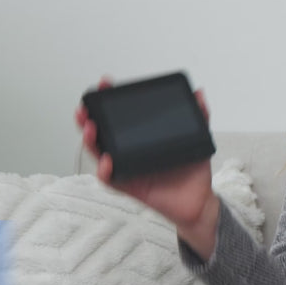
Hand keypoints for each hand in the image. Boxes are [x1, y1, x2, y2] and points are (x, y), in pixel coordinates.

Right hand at [76, 77, 219, 257]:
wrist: (199, 200)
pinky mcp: (129, 187)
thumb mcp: (197, 139)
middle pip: (101, 132)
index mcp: (140, 138)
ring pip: (99, 153)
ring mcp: (127, 169)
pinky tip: (107, 159)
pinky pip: (111, 179)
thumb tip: (199, 94)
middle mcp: (129, 151)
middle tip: (86, 106)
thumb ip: (199, 116)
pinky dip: (105, 170)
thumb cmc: (192, 170)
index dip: (110, 100)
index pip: (120, 116)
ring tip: (90, 127)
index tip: (106, 83)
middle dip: (89, 117)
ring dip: (90, 140)